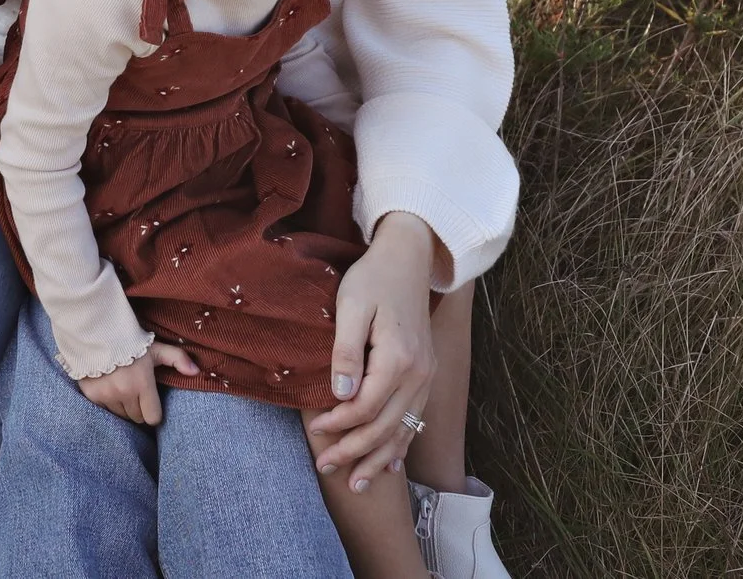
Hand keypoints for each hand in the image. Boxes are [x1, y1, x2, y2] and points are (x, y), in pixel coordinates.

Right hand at [77, 342, 200, 425]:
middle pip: (137, 418)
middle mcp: (124, 393)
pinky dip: (108, 403)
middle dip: (138, 408)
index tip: (150, 401)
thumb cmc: (130, 342)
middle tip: (136, 392)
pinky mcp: (92, 396)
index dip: (153, 411)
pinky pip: (105, 410)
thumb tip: (196, 372)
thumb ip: (178, 358)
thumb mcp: (156, 349)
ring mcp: (106, 396)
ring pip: (121, 415)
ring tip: (122, 389)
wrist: (96, 331)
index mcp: (142, 384)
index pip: (152, 418)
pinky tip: (108, 388)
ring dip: (123, 407)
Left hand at [305, 211, 439, 493]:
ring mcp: (427, 376)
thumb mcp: (352, 307)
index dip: (339, 426)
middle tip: (326, 467)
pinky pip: (415, 419)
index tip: (315, 434)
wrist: (409, 259)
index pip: (365, 407)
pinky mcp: (427, 374)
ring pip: (404, 430)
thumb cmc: (373, 279)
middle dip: (355, 452)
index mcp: (398, 359)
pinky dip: (401, 444)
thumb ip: (347, 352)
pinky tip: (391, 464)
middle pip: (385, 427)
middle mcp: (419, 374)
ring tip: (358, 484)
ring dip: (379, 459)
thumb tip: (341, 395)